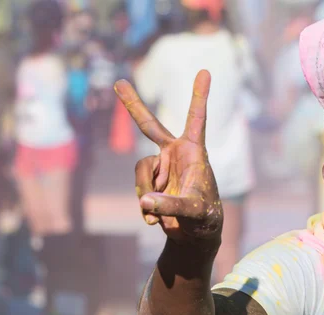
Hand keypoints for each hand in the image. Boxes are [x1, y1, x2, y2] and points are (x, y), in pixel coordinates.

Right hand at [114, 71, 222, 242]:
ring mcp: (161, 168)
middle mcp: (175, 155)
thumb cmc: (205, 219)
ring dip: (145, 192)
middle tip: (118, 83)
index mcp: (193, 152)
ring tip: (158, 212)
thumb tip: (145, 201)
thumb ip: (171, 205)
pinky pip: (138, 189)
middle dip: (133, 105)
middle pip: (149, 126)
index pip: (197, 119)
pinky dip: (145, 206)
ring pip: (140, 170)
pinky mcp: (151, 183)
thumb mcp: (193, 211)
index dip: (199, 95)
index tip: (205, 70)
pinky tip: (155, 219)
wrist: (195, 235)